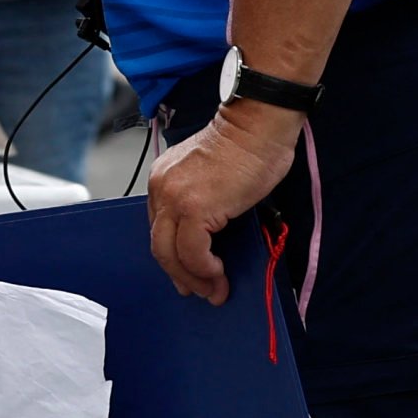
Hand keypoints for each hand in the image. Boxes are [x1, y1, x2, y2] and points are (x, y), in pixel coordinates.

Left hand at [146, 100, 298, 303]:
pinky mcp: (195, 209)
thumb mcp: (212, 176)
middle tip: (197, 290)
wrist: (259, 125)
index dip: (172, 254)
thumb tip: (211, 239)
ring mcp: (175, 199)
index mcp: (162, 179)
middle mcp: (161, 189)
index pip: (159, 227)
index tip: (185, 272)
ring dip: (193, 278)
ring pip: (171, 253)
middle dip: (179, 274)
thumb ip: (202, 203)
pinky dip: (205, 269)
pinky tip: (219, 273)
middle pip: (159, 244)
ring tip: (213, 291)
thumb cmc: (248, 146)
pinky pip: (193, 252)